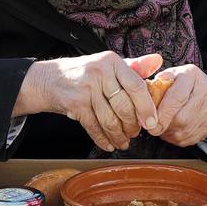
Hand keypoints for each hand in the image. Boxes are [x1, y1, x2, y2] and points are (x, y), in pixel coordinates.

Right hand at [15, 52, 163, 151]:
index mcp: (111, 61)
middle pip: (124, 106)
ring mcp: (86, 88)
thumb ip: (133, 65)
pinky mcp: (75, 104)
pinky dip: (102, 139)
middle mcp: (99, 72)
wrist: (47, 80)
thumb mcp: (107, 65)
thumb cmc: (83, 73)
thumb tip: (158, 61)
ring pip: (109, 119)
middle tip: (136, 134)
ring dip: (118, 136)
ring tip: (124, 142)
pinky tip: (108, 144)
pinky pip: (94, 126)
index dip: (146, 107)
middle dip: (132, 125)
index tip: (152, 122)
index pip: (136, 86)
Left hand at [148, 65, 206, 147]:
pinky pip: (190, 138)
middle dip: (163, 126)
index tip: (150, 123)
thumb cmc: (184, 82)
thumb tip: (145, 91)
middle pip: (180, 118)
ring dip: (168, 133)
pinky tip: (172, 130)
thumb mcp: (172, 74)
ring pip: (184, 131)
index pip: (176, 98)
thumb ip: (158, 81)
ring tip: (162, 127)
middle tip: (152, 126)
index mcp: (190, 76)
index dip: (161, 114)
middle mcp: (204, 93)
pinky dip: (177, 138)